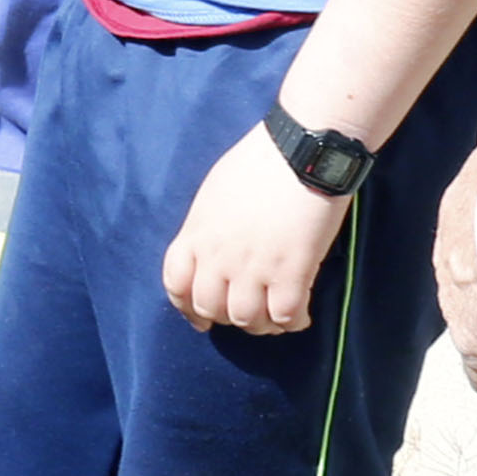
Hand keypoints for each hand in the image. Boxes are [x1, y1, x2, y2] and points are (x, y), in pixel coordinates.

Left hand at [162, 126, 352, 337]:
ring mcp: (254, 266)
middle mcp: (219, 255)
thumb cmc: (259, 162)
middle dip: (226, 317)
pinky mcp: (292, 270)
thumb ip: (207, 226)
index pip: (175, 284)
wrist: (301, 150)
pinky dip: (293, 322)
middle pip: (209, 308)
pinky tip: (300, 316)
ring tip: (274, 317)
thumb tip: (212, 248)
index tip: (200, 318)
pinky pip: (285, 316)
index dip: (185, 307)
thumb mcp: (214, 193)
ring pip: (247, 319)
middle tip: (247, 312)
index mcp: (197, 233)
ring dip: (261, 324)